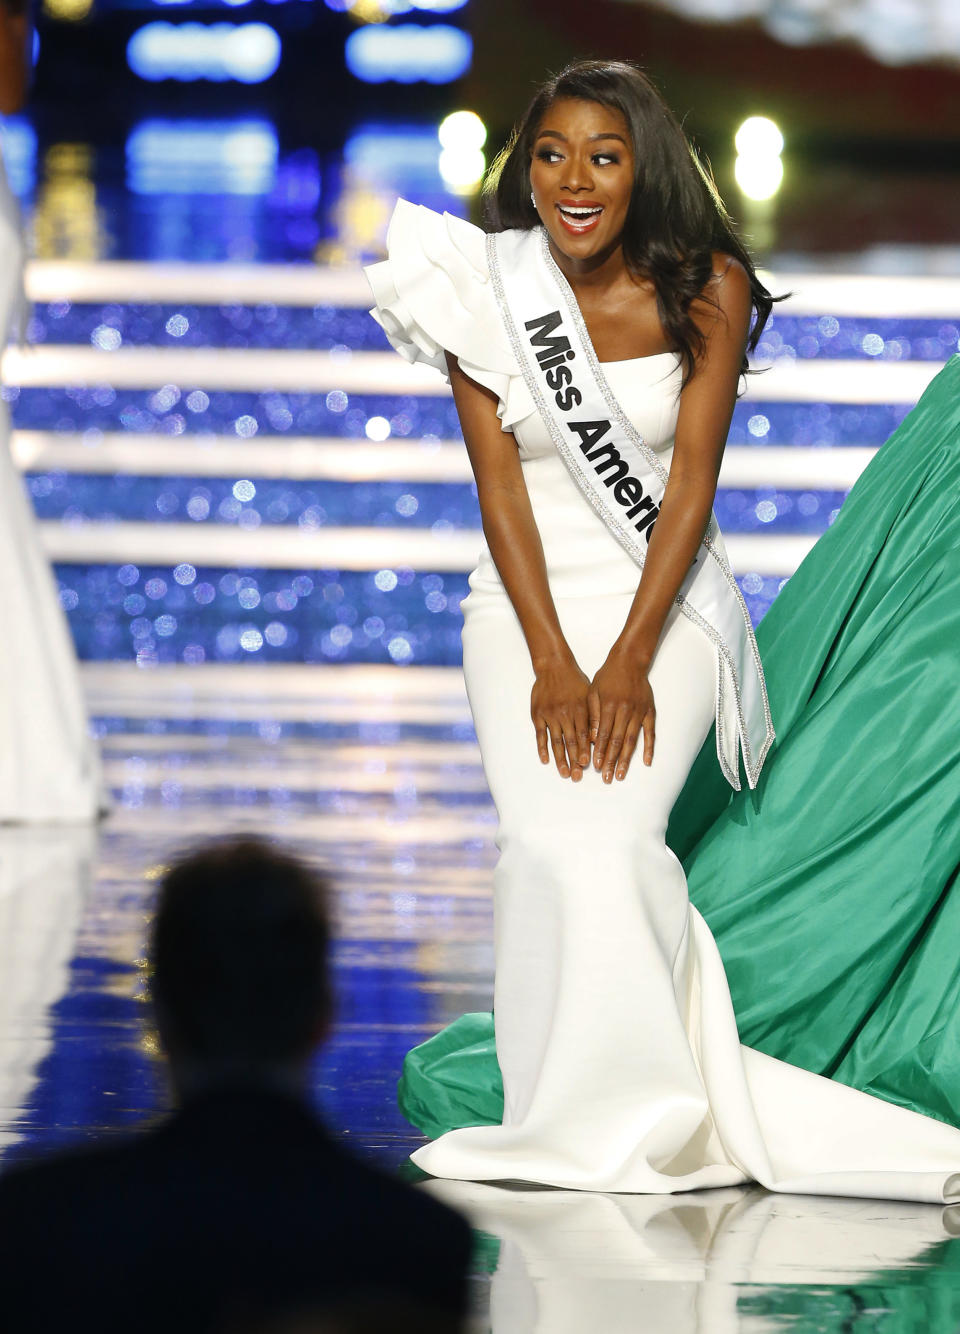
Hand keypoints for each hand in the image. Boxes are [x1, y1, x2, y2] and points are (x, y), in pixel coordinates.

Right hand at [531, 655, 591, 779]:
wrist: (554, 666)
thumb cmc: (575, 681)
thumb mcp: (589, 695)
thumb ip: (593, 716)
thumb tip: (597, 737)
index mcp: (580, 710)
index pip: (584, 736)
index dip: (586, 752)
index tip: (588, 766)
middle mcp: (565, 714)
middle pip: (571, 742)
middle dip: (574, 761)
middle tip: (576, 777)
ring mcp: (550, 715)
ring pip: (556, 741)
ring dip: (560, 759)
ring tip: (563, 773)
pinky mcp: (538, 714)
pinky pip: (540, 735)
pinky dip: (542, 748)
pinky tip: (545, 760)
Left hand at [589, 649, 655, 782]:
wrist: (629, 661)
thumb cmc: (608, 676)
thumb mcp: (593, 692)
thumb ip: (593, 715)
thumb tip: (591, 738)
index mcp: (609, 707)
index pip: (603, 735)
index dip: (600, 752)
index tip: (596, 766)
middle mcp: (625, 711)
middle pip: (617, 742)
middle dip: (611, 761)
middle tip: (607, 777)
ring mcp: (639, 713)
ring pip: (632, 741)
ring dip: (626, 759)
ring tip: (621, 774)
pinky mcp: (649, 712)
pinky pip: (650, 733)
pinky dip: (649, 748)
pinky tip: (647, 762)